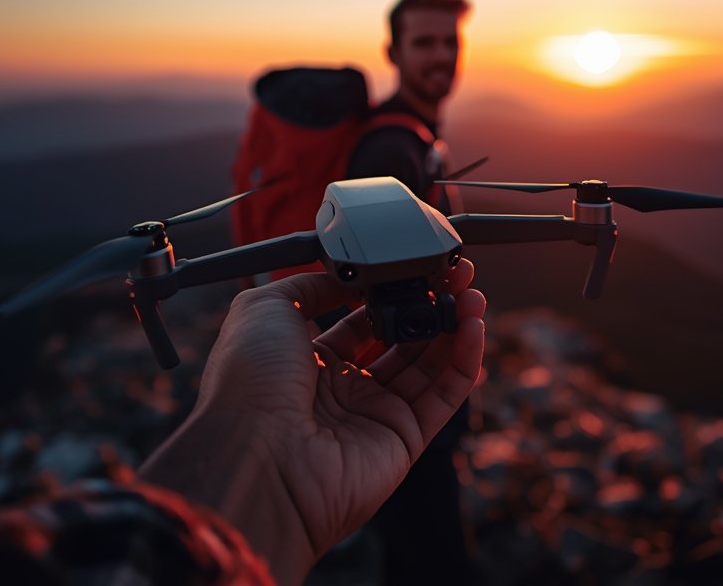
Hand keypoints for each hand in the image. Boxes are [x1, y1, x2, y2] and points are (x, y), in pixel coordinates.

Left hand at [140, 259, 485, 584]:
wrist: (255, 455)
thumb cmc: (249, 382)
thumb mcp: (265, 308)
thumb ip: (309, 284)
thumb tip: (348, 277)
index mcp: (308, 361)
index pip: (362, 322)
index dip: (392, 293)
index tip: (415, 267)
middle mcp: (344, 391)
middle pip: (402, 340)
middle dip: (431, 304)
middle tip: (456, 275)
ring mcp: (375, 417)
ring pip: (430, 365)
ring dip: (455, 326)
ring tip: (472, 293)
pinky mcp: (404, 440)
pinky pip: (444, 395)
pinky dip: (465, 361)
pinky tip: (473, 325)